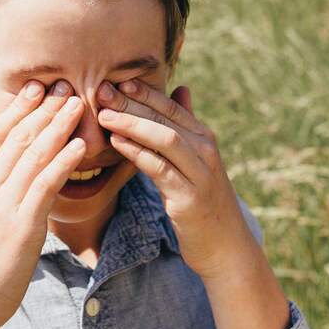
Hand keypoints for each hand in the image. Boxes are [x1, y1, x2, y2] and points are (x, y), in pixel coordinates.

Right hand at [0, 79, 86, 328]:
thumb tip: (7, 164)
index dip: (20, 108)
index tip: (38, 88)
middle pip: (18, 136)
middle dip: (44, 109)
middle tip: (66, 86)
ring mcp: (1, 204)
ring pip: (34, 154)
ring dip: (59, 126)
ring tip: (79, 105)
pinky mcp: (21, 225)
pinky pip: (46, 184)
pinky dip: (64, 161)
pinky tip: (80, 146)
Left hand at [96, 79, 262, 281]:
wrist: (225, 246)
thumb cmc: (204, 202)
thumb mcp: (198, 161)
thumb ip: (187, 126)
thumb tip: (181, 89)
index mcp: (204, 139)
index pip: (172, 107)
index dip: (145, 93)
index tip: (118, 81)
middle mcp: (205, 151)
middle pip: (166, 119)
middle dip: (133, 103)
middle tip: (103, 91)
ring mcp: (199, 174)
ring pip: (165, 139)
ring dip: (133, 124)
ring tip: (104, 114)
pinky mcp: (189, 198)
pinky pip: (160, 169)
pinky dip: (138, 152)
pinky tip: (117, 143)